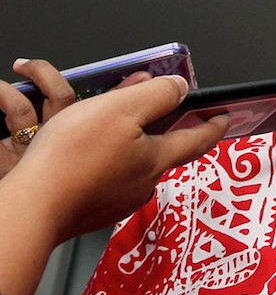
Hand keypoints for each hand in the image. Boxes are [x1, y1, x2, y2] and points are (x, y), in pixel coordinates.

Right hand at [0, 75, 227, 294]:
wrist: (32, 207)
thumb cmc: (72, 160)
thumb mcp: (121, 110)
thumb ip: (157, 95)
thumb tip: (180, 87)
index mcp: (156, 159)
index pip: (198, 140)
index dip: (214, 125)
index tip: (225, 117)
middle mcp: (143, 183)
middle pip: (164, 148)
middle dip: (164, 125)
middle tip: (161, 108)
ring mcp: (118, 198)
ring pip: (134, 160)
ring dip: (131, 139)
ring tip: (113, 120)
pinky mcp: (94, 207)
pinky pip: (109, 173)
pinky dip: (107, 156)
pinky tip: (89, 148)